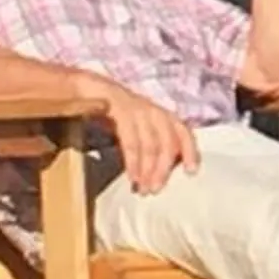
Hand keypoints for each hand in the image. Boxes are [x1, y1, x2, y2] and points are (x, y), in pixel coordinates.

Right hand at [87, 76, 199, 195]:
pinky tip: (132, 176)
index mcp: (160, 112)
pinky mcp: (118, 109)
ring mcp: (136, 108)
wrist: (86, 89)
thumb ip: (150, 142)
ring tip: (144, 188)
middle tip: (157, 189)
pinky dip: (133, 161)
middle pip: (167, 141)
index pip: (182, 130)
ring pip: (150, 143)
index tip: (191, 172)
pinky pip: (131, 140)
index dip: (189, 150)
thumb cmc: (113, 112)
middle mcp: (152, 109)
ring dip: (148, 168)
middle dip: (163, 168)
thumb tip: (159, 170)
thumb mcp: (136, 126)